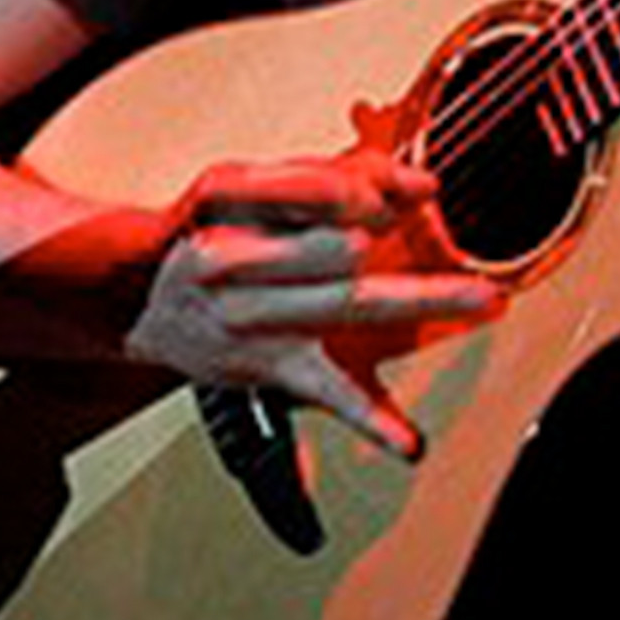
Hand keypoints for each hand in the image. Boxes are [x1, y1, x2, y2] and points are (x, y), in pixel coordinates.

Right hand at [127, 152, 501, 460]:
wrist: (138, 301)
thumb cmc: (204, 233)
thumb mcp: (243, 186)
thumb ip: (327, 176)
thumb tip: (416, 184)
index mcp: (227, 203)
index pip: (313, 188)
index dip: (369, 189)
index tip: (417, 190)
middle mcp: (238, 263)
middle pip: (334, 245)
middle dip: (394, 238)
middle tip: (432, 223)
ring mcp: (257, 321)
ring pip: (347, 304)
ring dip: (421, 300)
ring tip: (481, 297)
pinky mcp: (272, 366)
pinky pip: (328, 392)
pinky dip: (371, 418)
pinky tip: (408, 443)